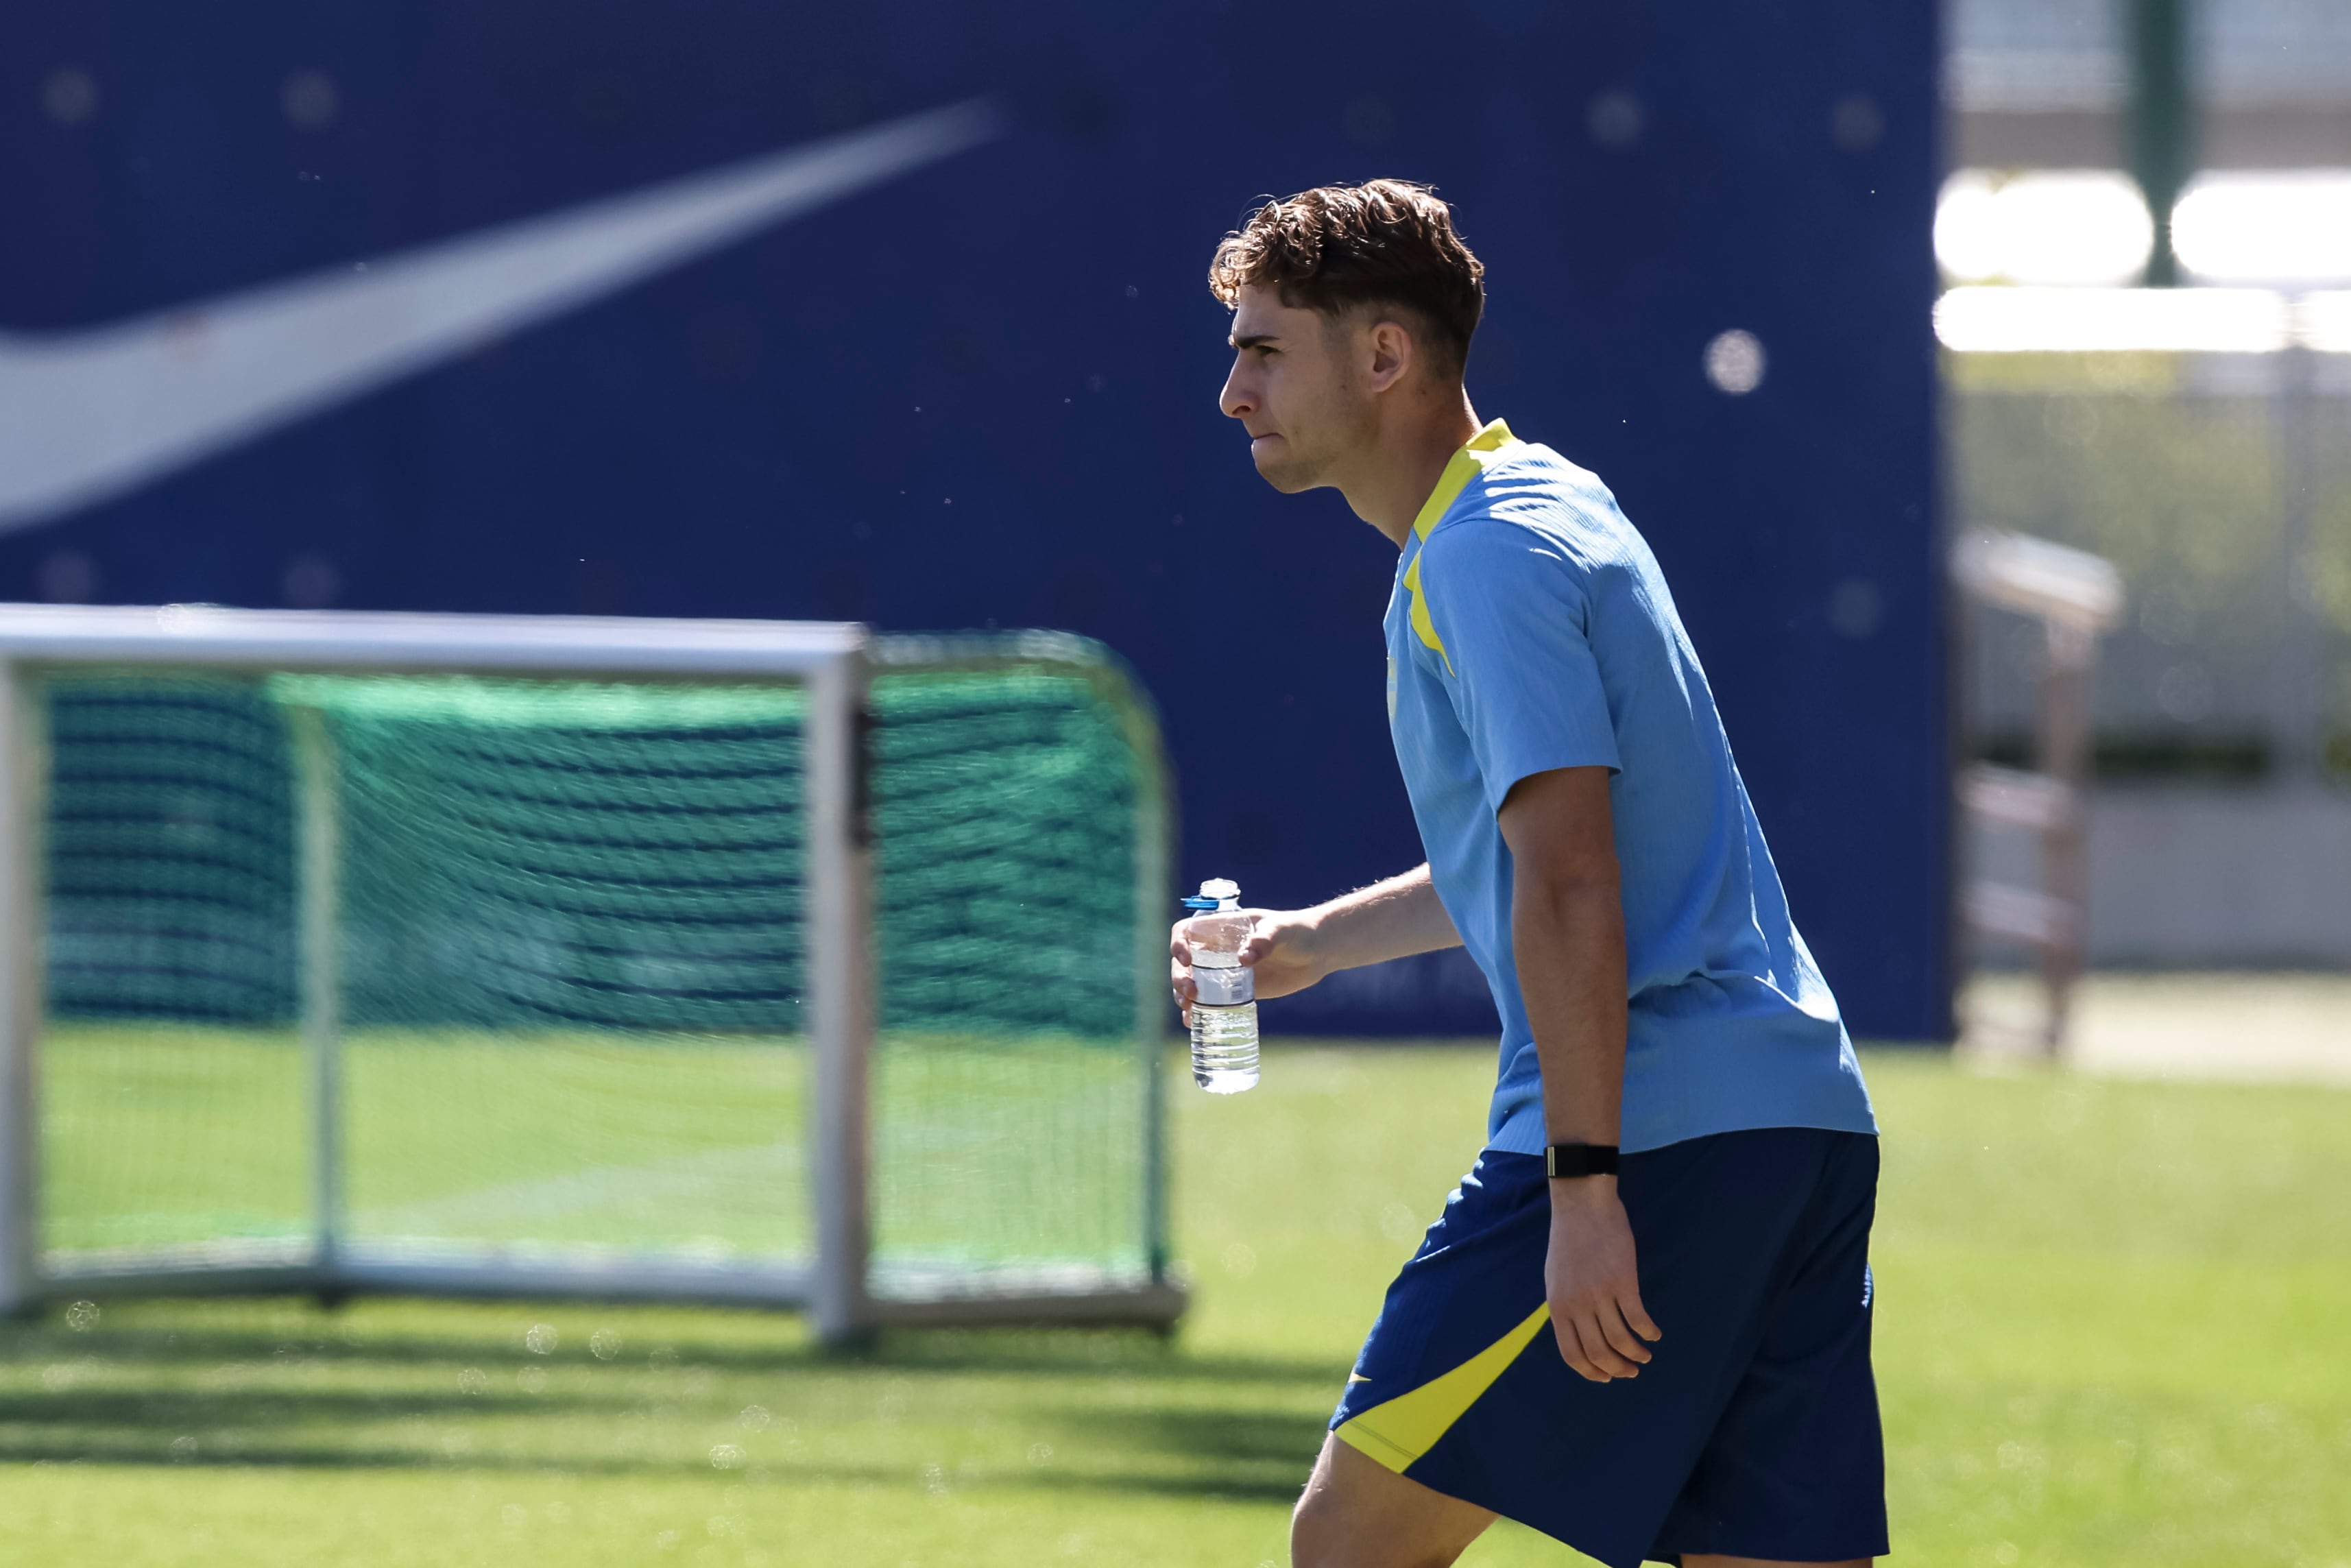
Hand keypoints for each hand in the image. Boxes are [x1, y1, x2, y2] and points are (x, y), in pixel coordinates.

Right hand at [1168, 907, 1329, 1025]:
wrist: (1319, 952)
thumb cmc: (1299, 931)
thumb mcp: (1282, 930)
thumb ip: (1265, 940)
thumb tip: (1244, 959)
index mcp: (1222, 928)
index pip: (1186, 931)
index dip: (1178, 943)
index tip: (1186, 959)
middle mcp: (1217, 950)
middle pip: (1183, 963)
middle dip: (1179, 978)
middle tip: (1190, 993)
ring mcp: (1225, 972)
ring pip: (1192, 984)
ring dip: (1183, 997)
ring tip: (1189, 1010)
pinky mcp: (1236, 991)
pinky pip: (1211, 1002)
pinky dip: (1199, 1013)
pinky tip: (1193, 1023)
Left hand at [1543, 1177, 1660, 1381]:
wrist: (1582, 1206)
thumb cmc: (1569, 1240)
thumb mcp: (1555, 1278)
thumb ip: (1565, 1306)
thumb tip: (1577, 1333)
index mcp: (1557, 1306)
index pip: (1572, 1354)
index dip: (1591, 1372)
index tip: (1607, 1378)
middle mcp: (1576, 1305)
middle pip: (1598, 1353)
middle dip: (1617, 1369)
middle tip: (1631, 1371)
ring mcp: (1599, 1294)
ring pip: (1620, 1340)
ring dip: (1636, 1354)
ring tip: (1645, 1356)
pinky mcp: (1622, 1281)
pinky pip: (1638, 1318)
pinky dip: (1649, 1332)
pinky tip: (1655, 1334)